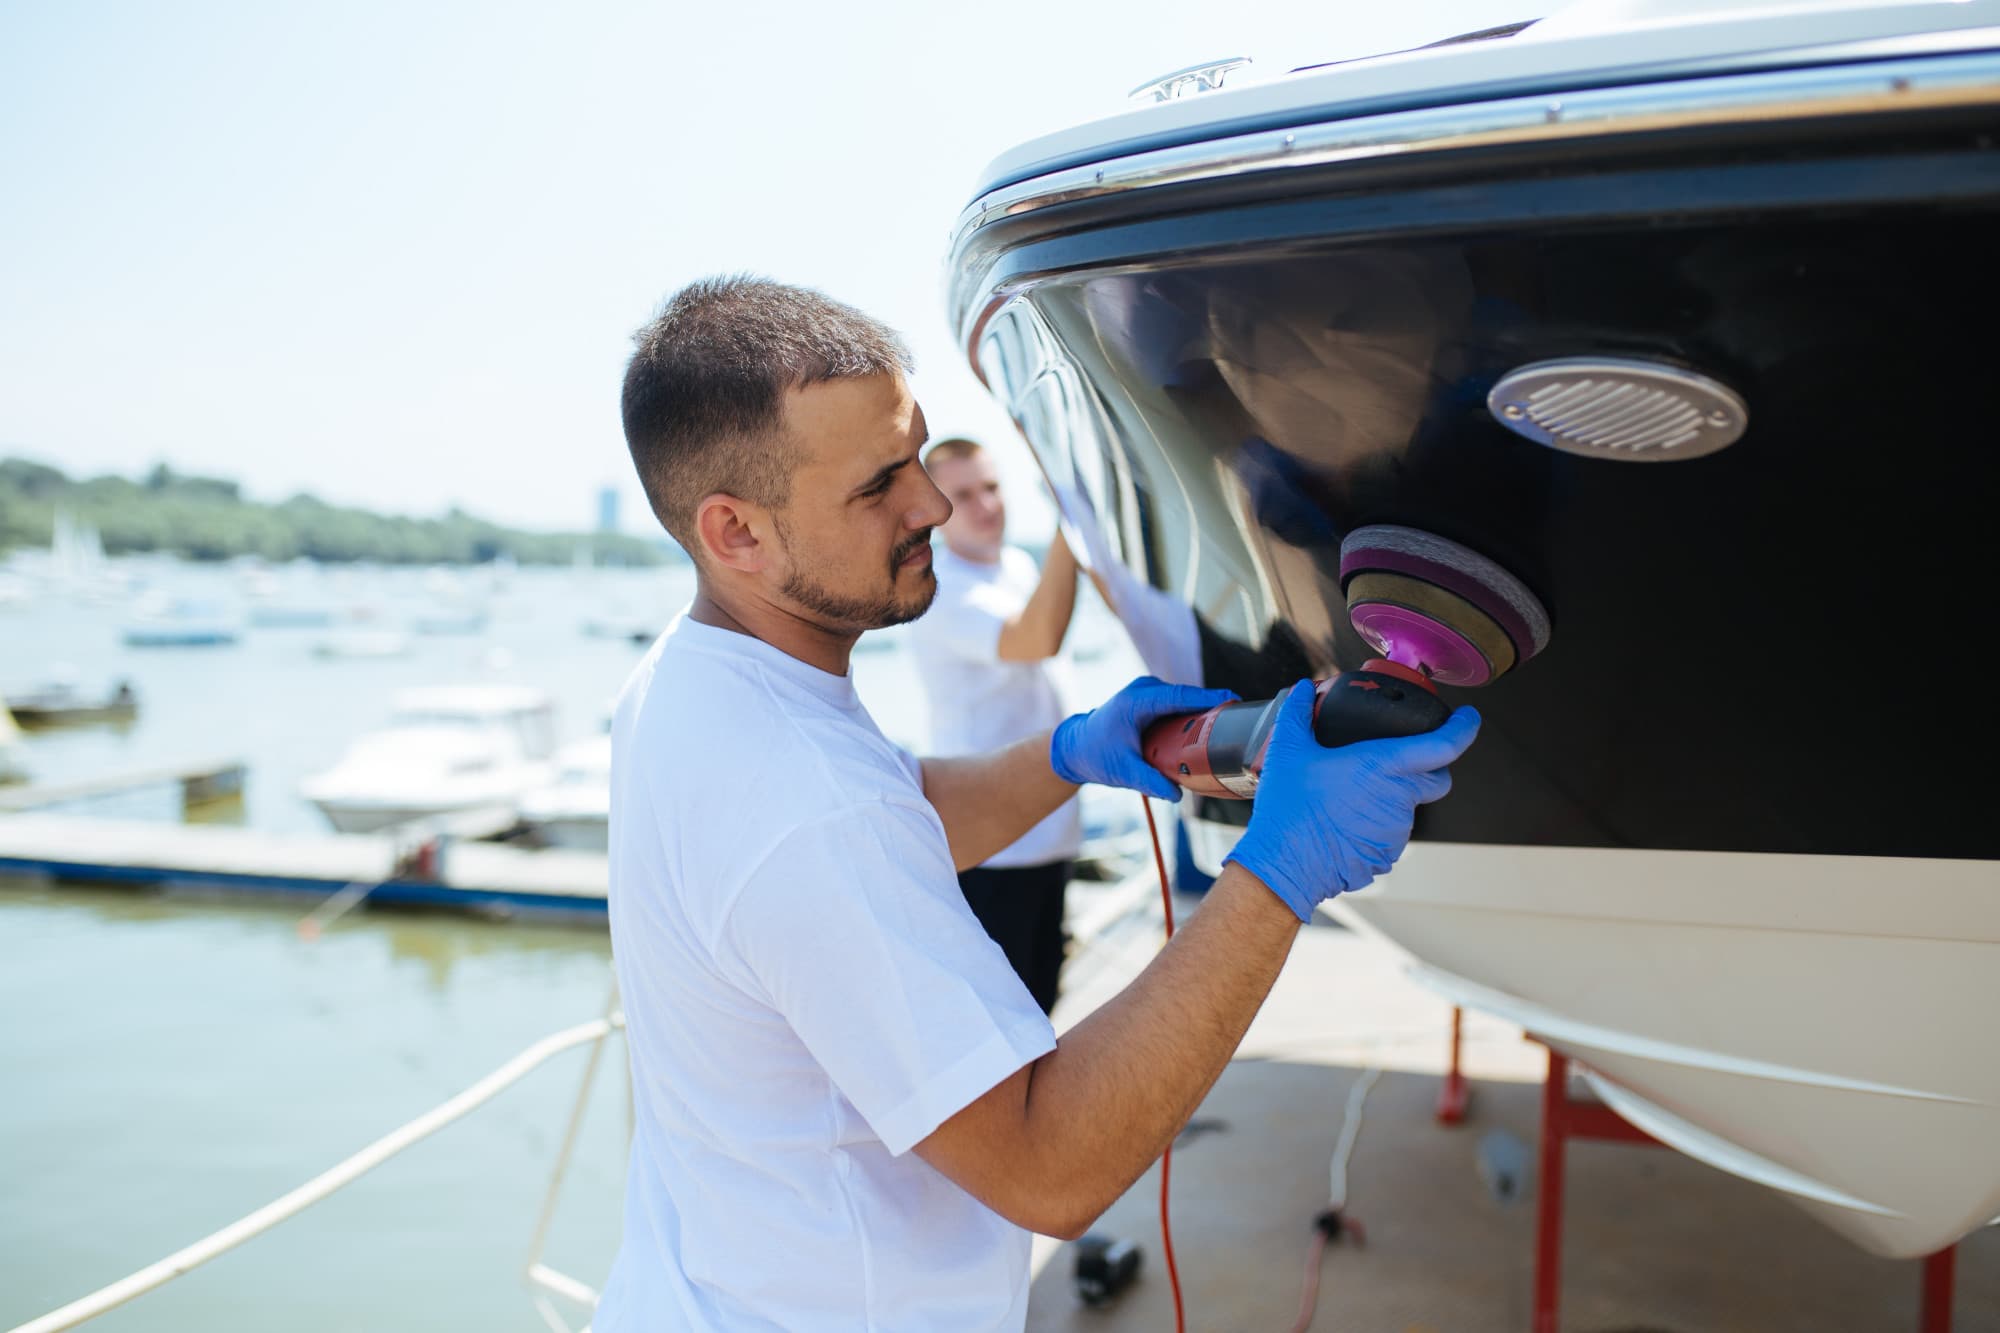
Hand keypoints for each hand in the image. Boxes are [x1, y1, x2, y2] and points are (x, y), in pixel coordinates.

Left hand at [1050, 675, 1237, 800]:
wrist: (1077, 747)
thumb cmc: (1096, 754)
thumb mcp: (1122, 770)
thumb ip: (1148, 781)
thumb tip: (1176, 794)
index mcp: (1138, 700)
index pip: (1181, 696)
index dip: (1209, 697)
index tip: (1234, 699)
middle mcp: (1146, 690)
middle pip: (1188, 698)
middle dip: (1214, 708)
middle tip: (1240, 723)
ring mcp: (1151, 694)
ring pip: (1186, 703)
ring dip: (1204, 715)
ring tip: (1230, 729)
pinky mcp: (1154, 702)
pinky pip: (1180, 708)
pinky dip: (1193, 719)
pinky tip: (1209, 733)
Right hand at [1226, 680, 1480, 920]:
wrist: (1285, 863)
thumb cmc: (1290, 807)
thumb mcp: (1288, 750)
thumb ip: (1298, 713)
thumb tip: (1303, 689)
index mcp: (1382, 765)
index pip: (1445, 745)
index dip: (1464, 729)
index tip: (1469, 718)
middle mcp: (1399, 796)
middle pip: (1438, 778)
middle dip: (1431, 766)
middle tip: (1403, 759)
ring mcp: (1396, 829)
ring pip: (1410, 806)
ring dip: (1394, 797)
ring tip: (1353, 795)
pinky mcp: (1387, 854)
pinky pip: (1392, 833)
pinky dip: (1378, 824)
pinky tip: (1346, 821)